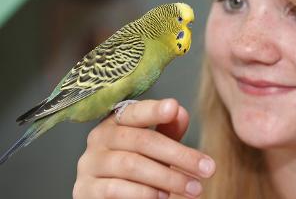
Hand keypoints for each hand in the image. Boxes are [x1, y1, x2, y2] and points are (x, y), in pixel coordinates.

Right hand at [73, 98, 215, 198]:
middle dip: (179, 155)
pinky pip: (116, 189)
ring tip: (193, 188)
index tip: (174, 108)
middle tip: (208, 169)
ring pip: (131, 165)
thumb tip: (180, 112)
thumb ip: (167, 130)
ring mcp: (90, 164)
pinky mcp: (85, 190)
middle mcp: (99, 138)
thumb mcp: (157, 148)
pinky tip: (163, 197)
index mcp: (116, 121)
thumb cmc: (139, 169)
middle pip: (141, 140)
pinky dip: (144, 193)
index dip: (153, 110)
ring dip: (168, 178)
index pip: (134, 111)